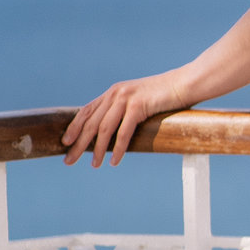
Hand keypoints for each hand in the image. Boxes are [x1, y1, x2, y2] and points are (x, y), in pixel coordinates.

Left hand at [63, 71, 189, 165]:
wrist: (184, 84)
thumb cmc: (165, 97)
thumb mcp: (139, 102)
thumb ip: (126, 111)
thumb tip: (116, 132)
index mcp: (113, 92)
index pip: (86, 111)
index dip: (74, 127)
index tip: (65, 142)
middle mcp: (115, 94)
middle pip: (90, 122)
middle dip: (78, 143)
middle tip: (69, 160)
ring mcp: (126, 99)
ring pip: (104, 129)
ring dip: (97, 149)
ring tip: (94, 165)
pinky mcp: (138, 106)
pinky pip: (123, 132)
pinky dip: (118, 149)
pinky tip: (115, 161)